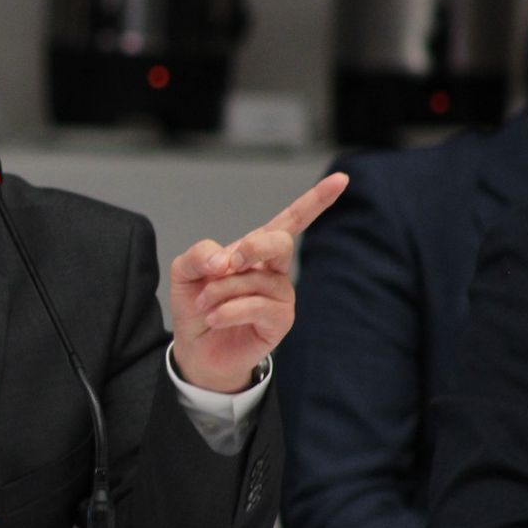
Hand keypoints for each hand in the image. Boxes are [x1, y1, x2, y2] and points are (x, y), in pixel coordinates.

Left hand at [169, 172, 348, 391]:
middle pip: (280, 242)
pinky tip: (214, 317)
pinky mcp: (280, 321)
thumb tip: (223, 260)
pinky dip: (229, 310)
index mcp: (256, 249)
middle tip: (225, 265)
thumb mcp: (185, 271)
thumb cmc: (196, 304)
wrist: (195, 348)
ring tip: (205, 304)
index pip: (292, 219)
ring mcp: (281, 295)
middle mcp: (275, 269)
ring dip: (221, 291)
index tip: (341, 179)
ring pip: (256, 280)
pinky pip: (258, 306)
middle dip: (253, 247)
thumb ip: (199, 254)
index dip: (316, 199)